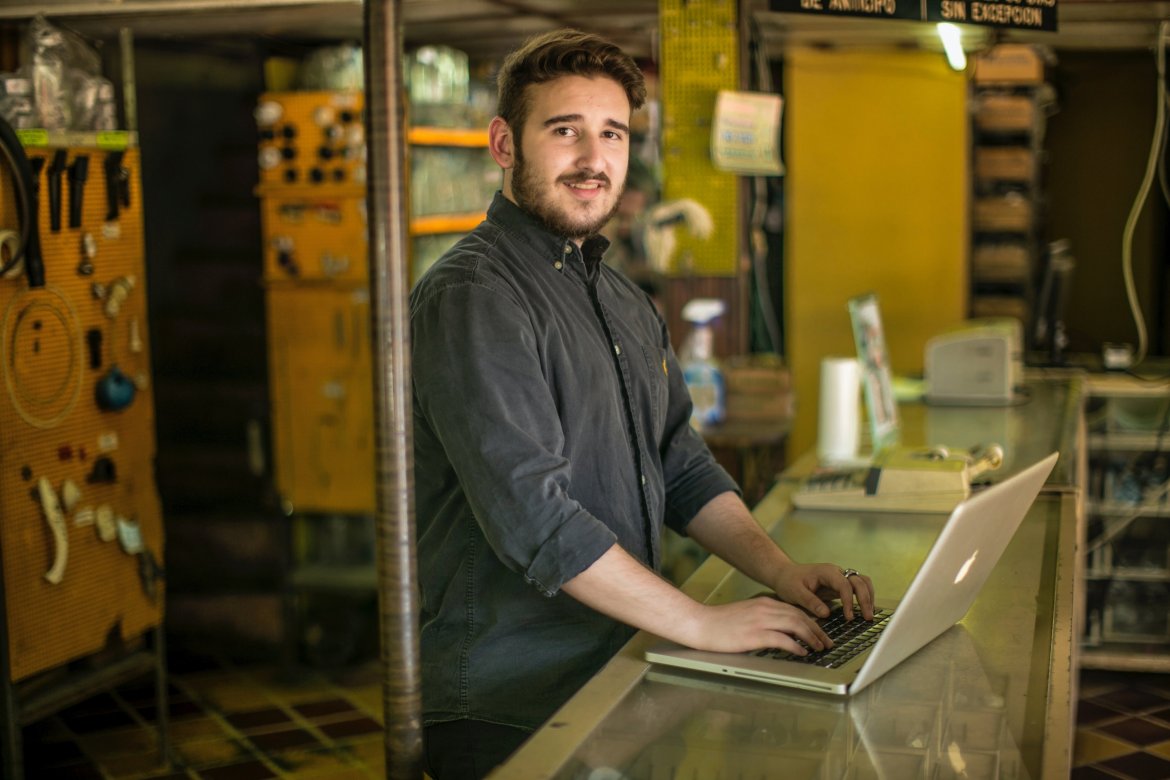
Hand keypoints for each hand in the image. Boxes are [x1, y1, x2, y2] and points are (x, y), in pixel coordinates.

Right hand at [682, 596, 832, 655]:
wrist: (700, 623)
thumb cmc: (719, 623)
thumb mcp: (745, 614)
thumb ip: (762, 617)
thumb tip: (779, 629)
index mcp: (763, 603)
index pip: (795, 610)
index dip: (811, 622)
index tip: (820, 632)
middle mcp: (765, 608)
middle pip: (800, 616)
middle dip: (817, 630)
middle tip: (827, 642)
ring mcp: (760, 621)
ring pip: (795, 625)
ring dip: (811, 637)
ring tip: (819, 648)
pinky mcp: (754, 635)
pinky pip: (782, 639)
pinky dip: (796, 646)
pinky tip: (802, 652)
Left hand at [770, 563, 874, 621]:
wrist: (785, 575)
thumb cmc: (788, 582)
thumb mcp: (795, 593)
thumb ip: (810, 602)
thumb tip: (826, 613)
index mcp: (826, 572)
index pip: (844, 584)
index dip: (849, 601)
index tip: (849, 617)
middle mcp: (836, 572)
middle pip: (859, 581)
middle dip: (865, 599)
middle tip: (867, 617)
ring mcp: (839, 578)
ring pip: (862, 582)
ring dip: (868, 597)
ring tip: (869, 615)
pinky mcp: (840, 585)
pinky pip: (857, 589)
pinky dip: (864, 598)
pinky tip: (864, 611)